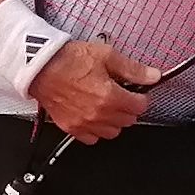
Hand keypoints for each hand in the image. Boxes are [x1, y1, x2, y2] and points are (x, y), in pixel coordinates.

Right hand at [32, 36, 156, 142]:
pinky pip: (92, 139)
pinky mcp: (71, 127)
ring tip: (107, 105)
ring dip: (114, 120)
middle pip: (128, 121)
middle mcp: (98, 114)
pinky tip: (94, 116)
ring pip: (112, 132)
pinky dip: (96, 130)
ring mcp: (84, 123)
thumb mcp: (106, 55)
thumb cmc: (69, 59)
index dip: (141, 97)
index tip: (137, 92)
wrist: (41, 66)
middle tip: (121, 95)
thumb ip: (133, 69)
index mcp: (110, 96)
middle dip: (128, 108)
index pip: (140, 107)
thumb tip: (153, 76)